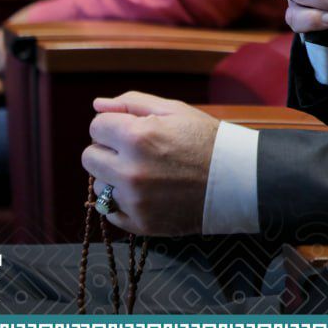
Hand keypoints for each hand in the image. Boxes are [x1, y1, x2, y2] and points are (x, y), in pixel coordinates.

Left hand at [81, 91, 219, 235]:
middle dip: (109, 151)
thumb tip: (96, 103)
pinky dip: (123, 202)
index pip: (96, 126)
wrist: (237, 181)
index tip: (133, 131)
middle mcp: (130, 170)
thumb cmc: (206, 140)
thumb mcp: (175, 111)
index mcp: (137, 137)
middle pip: (90, 157)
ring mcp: (134, 201)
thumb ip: (132, 103)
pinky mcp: (140, 224)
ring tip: (146, 174)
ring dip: (115, 178)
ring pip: (99, 186)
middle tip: (137, 152)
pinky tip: (148, 193)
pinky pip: (111, 212)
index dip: (114, 126)